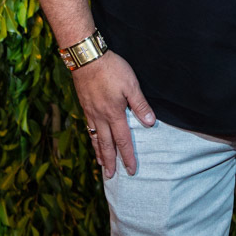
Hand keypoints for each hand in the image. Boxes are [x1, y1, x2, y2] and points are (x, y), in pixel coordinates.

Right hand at [72, 51, 155, 177]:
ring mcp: (90, 112)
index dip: (128, 156)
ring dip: (99, 152)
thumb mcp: (131, 85)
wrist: (86, 58)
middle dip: (110, 161)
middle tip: (111, 176)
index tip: (131, 170)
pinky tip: (92, 139)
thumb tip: (150, 124)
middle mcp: (101, 117)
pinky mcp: (84, 105)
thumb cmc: (112, 69)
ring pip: (94, 138)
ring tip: (101, 164)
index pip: (123, 140)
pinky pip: (88, 128)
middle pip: (106, 144)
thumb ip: (140, 105)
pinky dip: (91, 138)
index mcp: (114, 114)